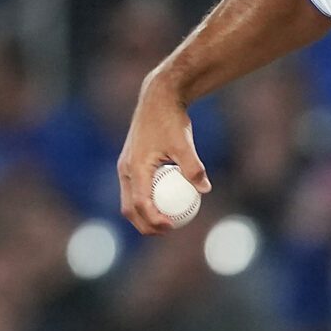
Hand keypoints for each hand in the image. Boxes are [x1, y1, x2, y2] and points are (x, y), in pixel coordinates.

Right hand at [117, 82, 208, 234]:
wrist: (158, 99)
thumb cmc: (171, 119)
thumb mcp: (184, 142)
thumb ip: (193, 167)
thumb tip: (205, 189)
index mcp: (135, 166)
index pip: (140, 203)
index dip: (154, 219)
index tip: (171, 227)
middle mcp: (125, 169)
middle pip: (129, 208)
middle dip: (145, 225)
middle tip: (167, 232)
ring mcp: (126, 166)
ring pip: (129, 200)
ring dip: (144, 216)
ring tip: (166, 224)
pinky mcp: (131, 163)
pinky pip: (135, 189)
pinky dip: (146, 201)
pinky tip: (166, 204)